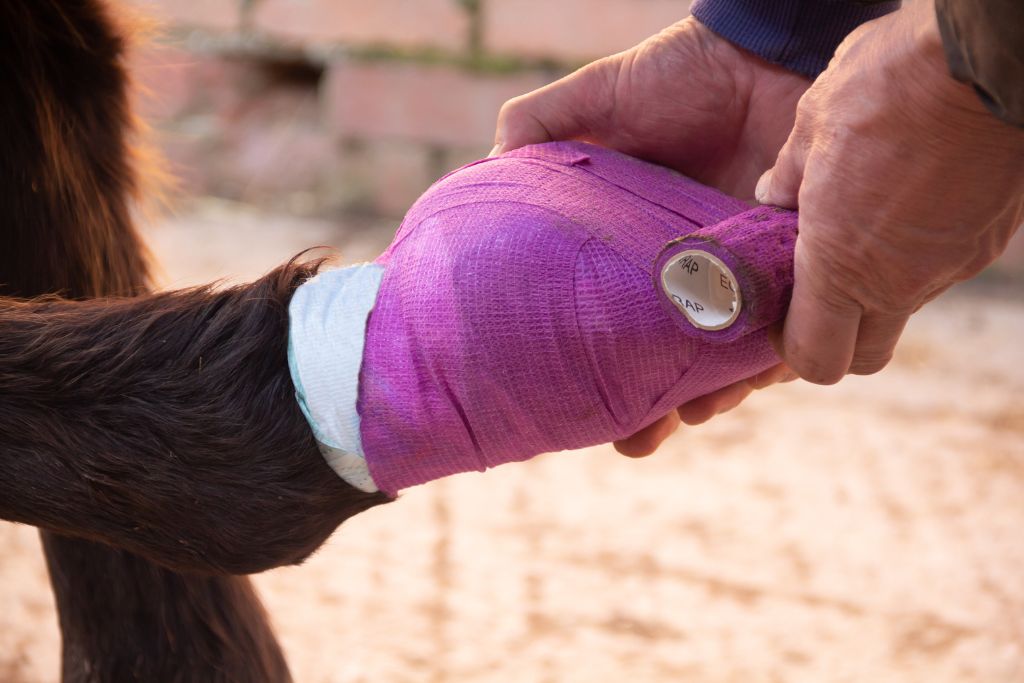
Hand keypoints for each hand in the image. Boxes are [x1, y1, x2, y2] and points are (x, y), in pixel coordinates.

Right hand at [492, 18, 809, 454]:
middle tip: (632, 440)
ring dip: (707, 395)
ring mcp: (745, 276)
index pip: (613, 324)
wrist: (765, 51)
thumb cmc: (679, 75)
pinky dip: (767, 360)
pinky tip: (740, 379)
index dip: (595, 367)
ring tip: (685, 416)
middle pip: (670, 358)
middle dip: (653, 407)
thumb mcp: (595, 100)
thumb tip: (486, 171)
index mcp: (640, 251)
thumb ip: (539, 129)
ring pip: (726, 359)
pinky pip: (787, 330)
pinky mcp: (798, 267)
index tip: (571, 407)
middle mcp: (691, 273)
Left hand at [756, 0, 1023, 384]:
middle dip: (838, 338)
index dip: (792, 350)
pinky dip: (915, 254)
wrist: (980, 58)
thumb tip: (771, 195)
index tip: (782, 319)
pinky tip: (904, 202)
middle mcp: (900, 282)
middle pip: (864, 355)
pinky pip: (939, 269)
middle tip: (817, 291)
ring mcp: (950, 267)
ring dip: (876, 285)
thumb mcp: (812, 127)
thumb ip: (787, 177)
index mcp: (841, 265)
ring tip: (860, 224)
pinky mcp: (986, 244)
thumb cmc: (887, 87)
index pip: (815, 359)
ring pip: (903, 306)